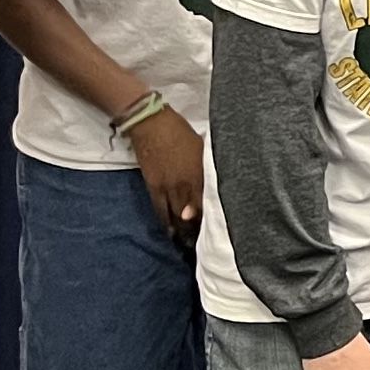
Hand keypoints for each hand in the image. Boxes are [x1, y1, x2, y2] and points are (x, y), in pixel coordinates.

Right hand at [130, 107, 206, 236]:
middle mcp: (184, 184)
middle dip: (198, 230)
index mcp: (199, 174)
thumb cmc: (181, 132)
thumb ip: (208, 169)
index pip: (207, 203)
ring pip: (175, 215)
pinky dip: (165, 222)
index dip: (212, 218)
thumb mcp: (202, 148)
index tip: (220, 231)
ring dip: (182, 230)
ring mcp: (167, 187)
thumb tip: (216, 183)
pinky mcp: (152, 186)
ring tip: (188, 245)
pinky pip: (159, 210)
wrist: (150, 124)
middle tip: (205, 244)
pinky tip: (170, 231)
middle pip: (192, 214)